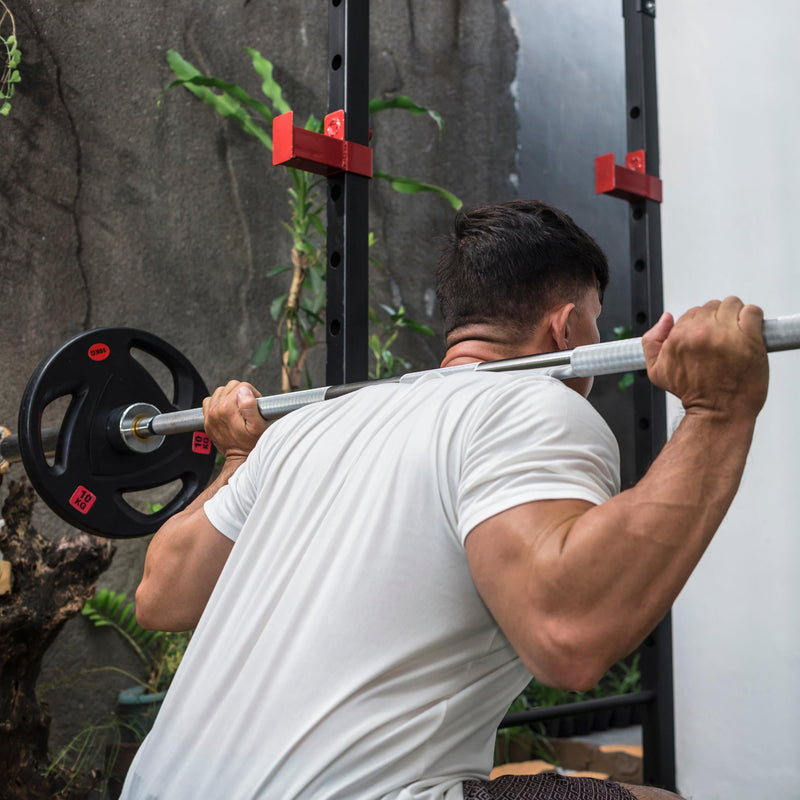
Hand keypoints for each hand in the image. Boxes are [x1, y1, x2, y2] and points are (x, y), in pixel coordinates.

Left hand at [202, 381, 268, 458]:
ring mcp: (209, 415)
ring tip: (238, 410)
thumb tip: (244, 391)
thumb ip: (250, 406)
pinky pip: (210, 400)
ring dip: (231, 397)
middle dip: (242, 394)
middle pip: (231, 386)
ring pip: (221, 391)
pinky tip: (227, 411)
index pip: (242, 386)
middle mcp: (215, 410)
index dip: (252, 394)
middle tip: (248, 408)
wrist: (239, 459)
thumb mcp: (258, 426)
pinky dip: (219, 402)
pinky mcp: (207, 420)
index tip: (255, 405)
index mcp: (227, 409)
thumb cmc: (251, 444)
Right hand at [641, 297, 768, 418]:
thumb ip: (652, 341)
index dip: (701, 324)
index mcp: (679, 337)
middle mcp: (701, 332)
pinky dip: (751, 317)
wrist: (719, 411)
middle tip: (720, 339)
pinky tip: (747, 333)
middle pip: (712, 307)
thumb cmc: (693, 393)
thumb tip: (666, 319)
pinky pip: (752, 311)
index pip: (692, 312)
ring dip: (734, 316)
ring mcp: (727, 334)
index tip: (706, 337)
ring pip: (732, 304)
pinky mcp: (749, 338)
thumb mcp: (657, 372)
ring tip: (735, 335)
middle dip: (717, 319)